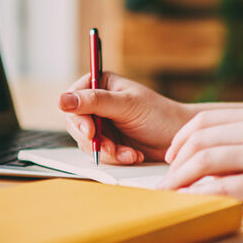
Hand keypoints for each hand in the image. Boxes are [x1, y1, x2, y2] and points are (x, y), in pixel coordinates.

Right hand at [59, 72, 195, 163]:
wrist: (179, 138)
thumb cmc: (159, 114)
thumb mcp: (127, 105)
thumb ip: (95, 101)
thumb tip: (63, 99)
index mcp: (100, 84)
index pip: (73, 99)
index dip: (78, 116)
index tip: (90, 131)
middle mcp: (97, 103)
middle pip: (76, 124)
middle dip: (94, 140)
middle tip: (110, 148)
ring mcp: (102, 125)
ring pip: (87, 142)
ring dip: (108, 151)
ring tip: (129, 153)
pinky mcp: (108, 143)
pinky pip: (100, 154)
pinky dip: (116, 158)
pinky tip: (133, 155)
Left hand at [160, 106, 242, 222]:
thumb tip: (218, 154)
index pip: (204, 121)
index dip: (180, 140)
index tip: (172, 158)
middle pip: (198, 139)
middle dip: (174, 162)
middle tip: (165, 181)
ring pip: (204, 161)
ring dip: (180, 179)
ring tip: (171, 194)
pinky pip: (224, 187)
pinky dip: (201, 194)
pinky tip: (193, 202)